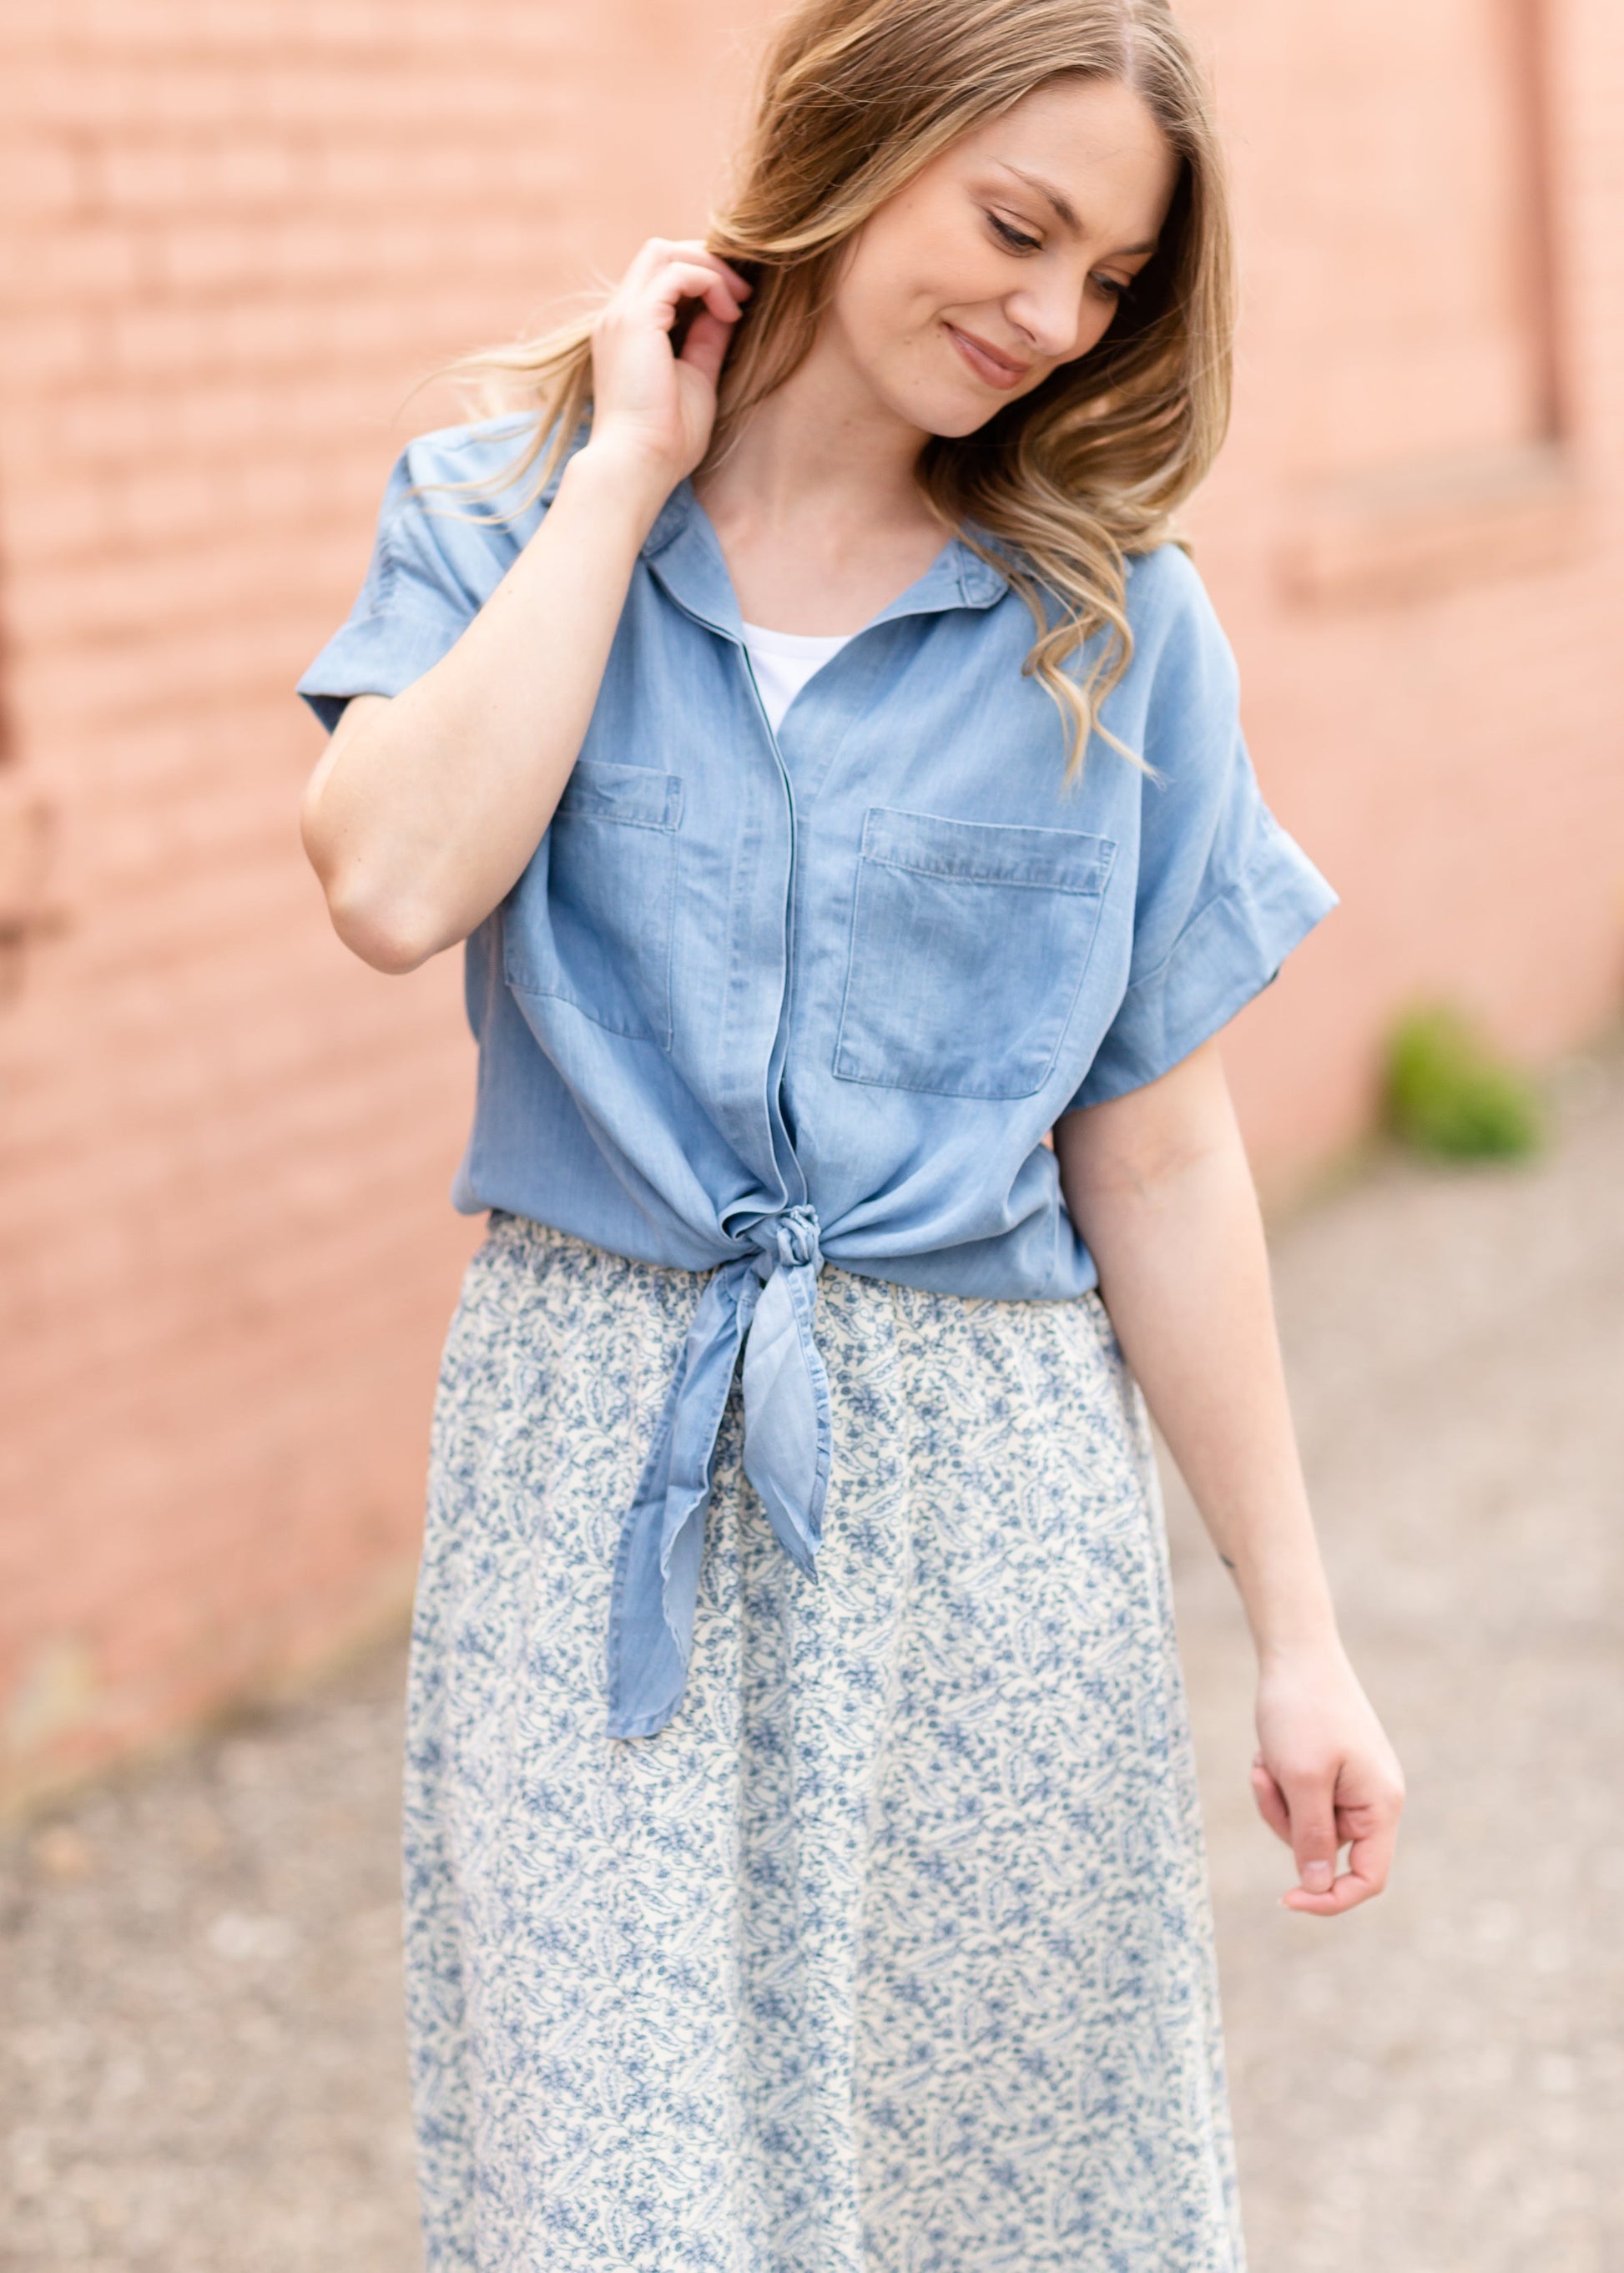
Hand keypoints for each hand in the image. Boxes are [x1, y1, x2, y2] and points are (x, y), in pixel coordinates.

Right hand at [586, 236, 751, 495]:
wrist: (638, 465)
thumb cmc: (667, 438)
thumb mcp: (696, 377)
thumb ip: (708, 340)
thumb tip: (729, 310)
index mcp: (627, 331)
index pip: (659, 276)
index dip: (701, 277)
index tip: (736, 305)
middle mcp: (617, 316)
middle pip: (660, 252)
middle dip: (706, 261)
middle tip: (743, 292)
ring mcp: (622, 315)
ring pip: (666, 252)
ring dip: (710, 269)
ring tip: (740, 301)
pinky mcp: (636, 320)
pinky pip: (678, 273)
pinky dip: (710, 283)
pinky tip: (731, 313)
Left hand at [1250, 1639, 1403, 1914]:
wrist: (1296, 1651)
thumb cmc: (1301, 1710)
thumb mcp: (1301, 1778)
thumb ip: (1311, 1837)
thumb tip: (1317, 1888)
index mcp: (1381, 1805)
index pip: (1368, 1878)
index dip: (1330, 1899)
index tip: (1285, 1899)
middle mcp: (1374, 1799)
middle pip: (1325, 1850)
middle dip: (1285, 1821)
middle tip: (1265, 1776)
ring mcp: (1352, 1784)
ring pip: (1304, 1824)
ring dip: (1276, 1798)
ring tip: (1266, 1757)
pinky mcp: (1330, 1770)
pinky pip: (1298, 1798)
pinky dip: (1277, 1780)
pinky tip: (1268, 1749)